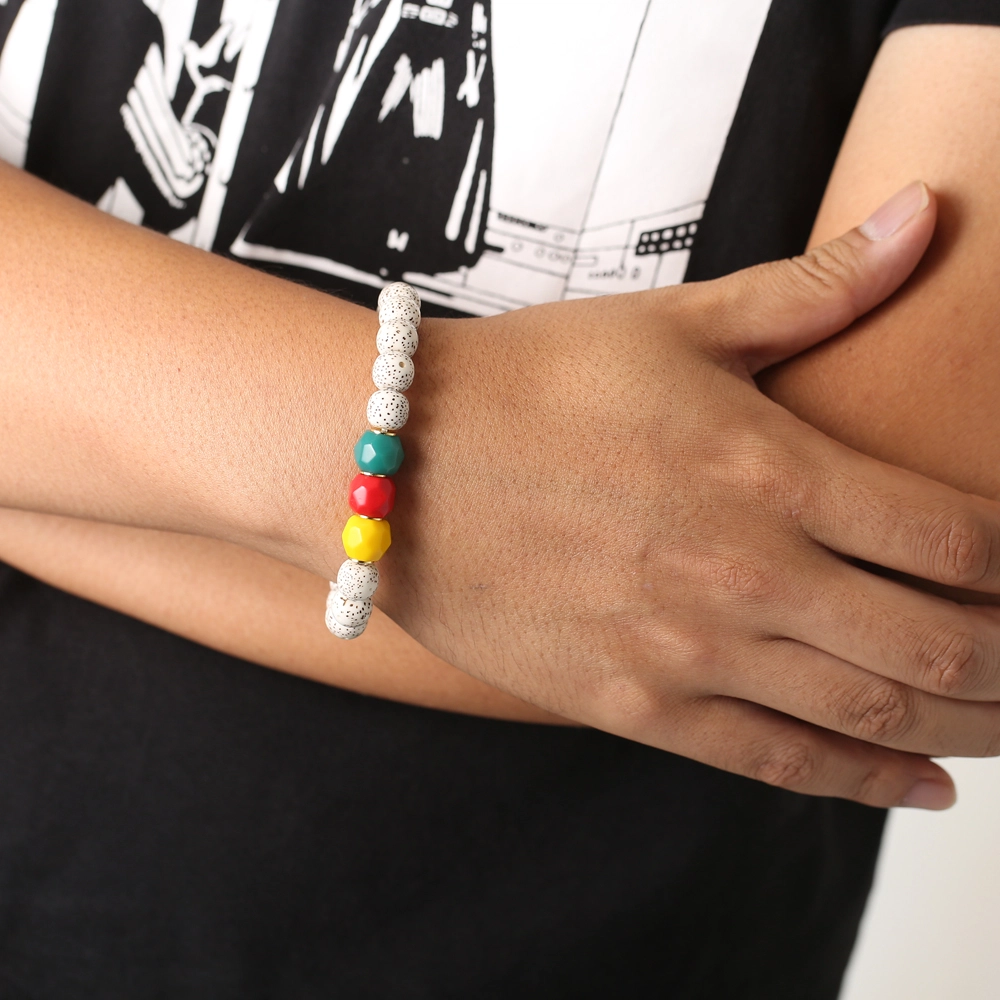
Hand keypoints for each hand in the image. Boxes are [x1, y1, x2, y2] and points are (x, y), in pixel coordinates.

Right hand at [377, 181, 999, 808]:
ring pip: (875, 716)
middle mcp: (745, 573)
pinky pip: (778, 765)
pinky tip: (921, 785)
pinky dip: (866, 783)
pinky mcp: (633, 708)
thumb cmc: (528, 385)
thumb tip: (925, 215)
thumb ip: (812, 287)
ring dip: (969, 726)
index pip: (957, 537)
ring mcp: (688, 654)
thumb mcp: (672, 322)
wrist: (393, 463)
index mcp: (768, 467)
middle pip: (941, 643)